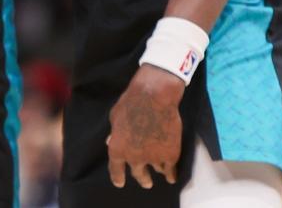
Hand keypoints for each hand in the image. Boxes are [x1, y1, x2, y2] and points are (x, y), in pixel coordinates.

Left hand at [106, 64, 184, 188]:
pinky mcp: (171, 155)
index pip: (116, 170)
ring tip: (160, 172)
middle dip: (142, 179)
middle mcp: (134, 158)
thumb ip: (115, 133)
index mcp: (117, 149)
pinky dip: (171, 174)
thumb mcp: (115, 118)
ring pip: (156, 170)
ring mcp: (153, 158)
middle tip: (146, 183)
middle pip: (138, 174)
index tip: (120, 183)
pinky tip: (171, 177)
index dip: (117, 178)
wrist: (154, 98)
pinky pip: (171, 171)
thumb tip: (110, 141)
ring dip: (157, 171)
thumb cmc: (130, 103)